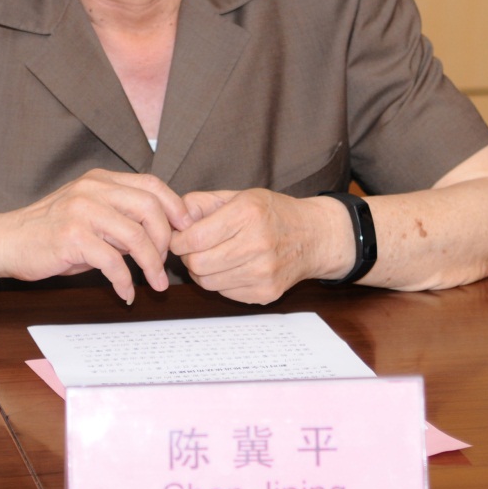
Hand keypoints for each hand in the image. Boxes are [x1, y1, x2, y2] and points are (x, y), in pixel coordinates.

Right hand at [0, 169, 191, 302]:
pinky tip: (124, 292)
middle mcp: (93, 189)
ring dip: (151, 265)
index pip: (151, 184)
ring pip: (135, 236)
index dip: (175, 206)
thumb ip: (120, 218)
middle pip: (150, 208)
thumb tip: (160, 234)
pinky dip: (124, 281)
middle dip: (166, 240)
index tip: (186, 230)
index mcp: (101, 180)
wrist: (5, 241)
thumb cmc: (50, 232)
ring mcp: (82, 211)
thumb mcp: (88, 214)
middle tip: (167, 264)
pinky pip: (112, 262)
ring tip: (155, 284)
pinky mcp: (72, 237)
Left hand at [170, 189, 344, 303]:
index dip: (178, 241)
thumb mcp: (239, 195)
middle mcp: (257, 244)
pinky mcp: (266, 292)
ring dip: (202, 271)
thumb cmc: (273, 213)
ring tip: (213, 256)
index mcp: (247, 214)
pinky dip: (220, 282)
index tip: (178, 238)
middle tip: (194, 248)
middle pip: (197, 263)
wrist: (315, 236)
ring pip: (207, 282)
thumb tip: (172, 217)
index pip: (194, 238)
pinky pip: (224, 293)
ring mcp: (263, 272)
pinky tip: (231, 267)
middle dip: (188, 256)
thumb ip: (201, 203)